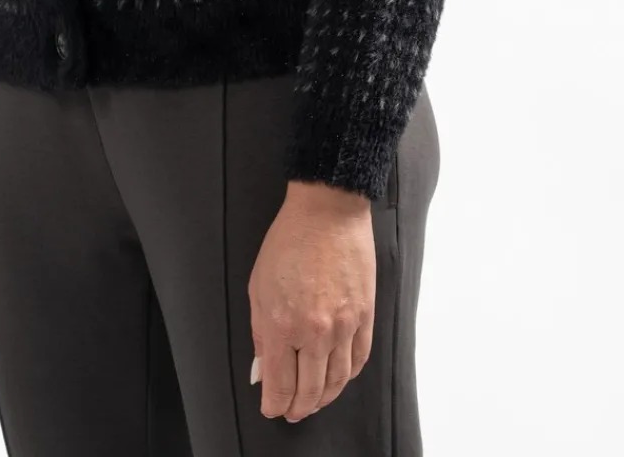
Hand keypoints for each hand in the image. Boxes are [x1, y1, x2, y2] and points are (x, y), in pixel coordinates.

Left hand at [247, 182, 375, 421]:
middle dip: (299, 407)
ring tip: (314, 401)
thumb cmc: (288, 242)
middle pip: (310, 391)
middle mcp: (314, 332)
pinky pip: (358, 359)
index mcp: (282, 325)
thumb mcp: (258, 285)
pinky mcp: (365, 316)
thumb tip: (264, 366)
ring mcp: (343, 326)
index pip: (280, 385)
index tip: (272, 408)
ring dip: (324, 398)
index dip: (275, 404)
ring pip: (337, 381)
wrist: (327, 212)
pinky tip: (339, 377)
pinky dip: (348, 376)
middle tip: (292, 411)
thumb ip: (260, 332)